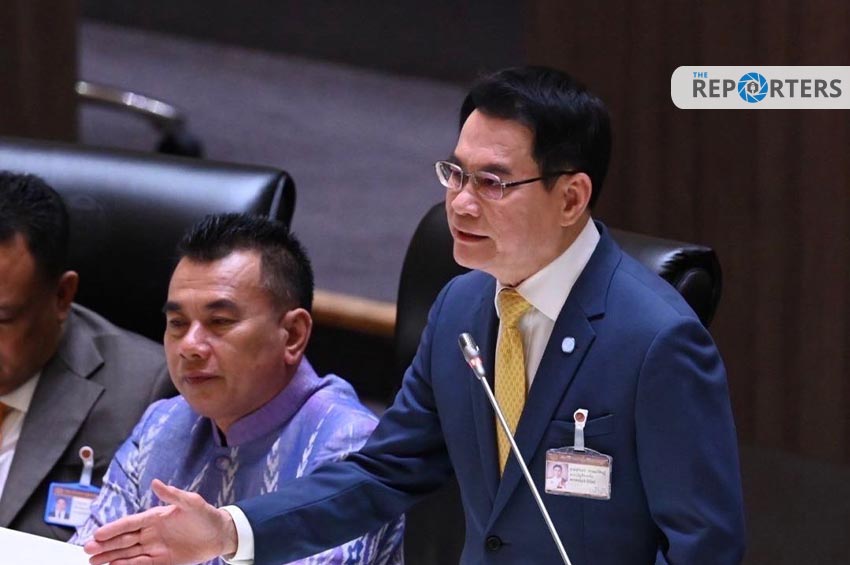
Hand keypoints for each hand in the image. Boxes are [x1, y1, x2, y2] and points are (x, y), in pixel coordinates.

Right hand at [84, 479, 238, 564]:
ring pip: (128, 554)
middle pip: (124, 540)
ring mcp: (155, 548)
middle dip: (106, 545)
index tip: (97, 534)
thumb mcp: (191, 502)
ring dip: (111, 557)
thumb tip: (156, 482)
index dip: (113, 529)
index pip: (129, 523)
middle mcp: (151, 533)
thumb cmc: (205, 515)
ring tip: (94, 561)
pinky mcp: (162, 561)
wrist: (220, 534)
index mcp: (155, 517)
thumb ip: (173, 494)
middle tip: (88, 550)